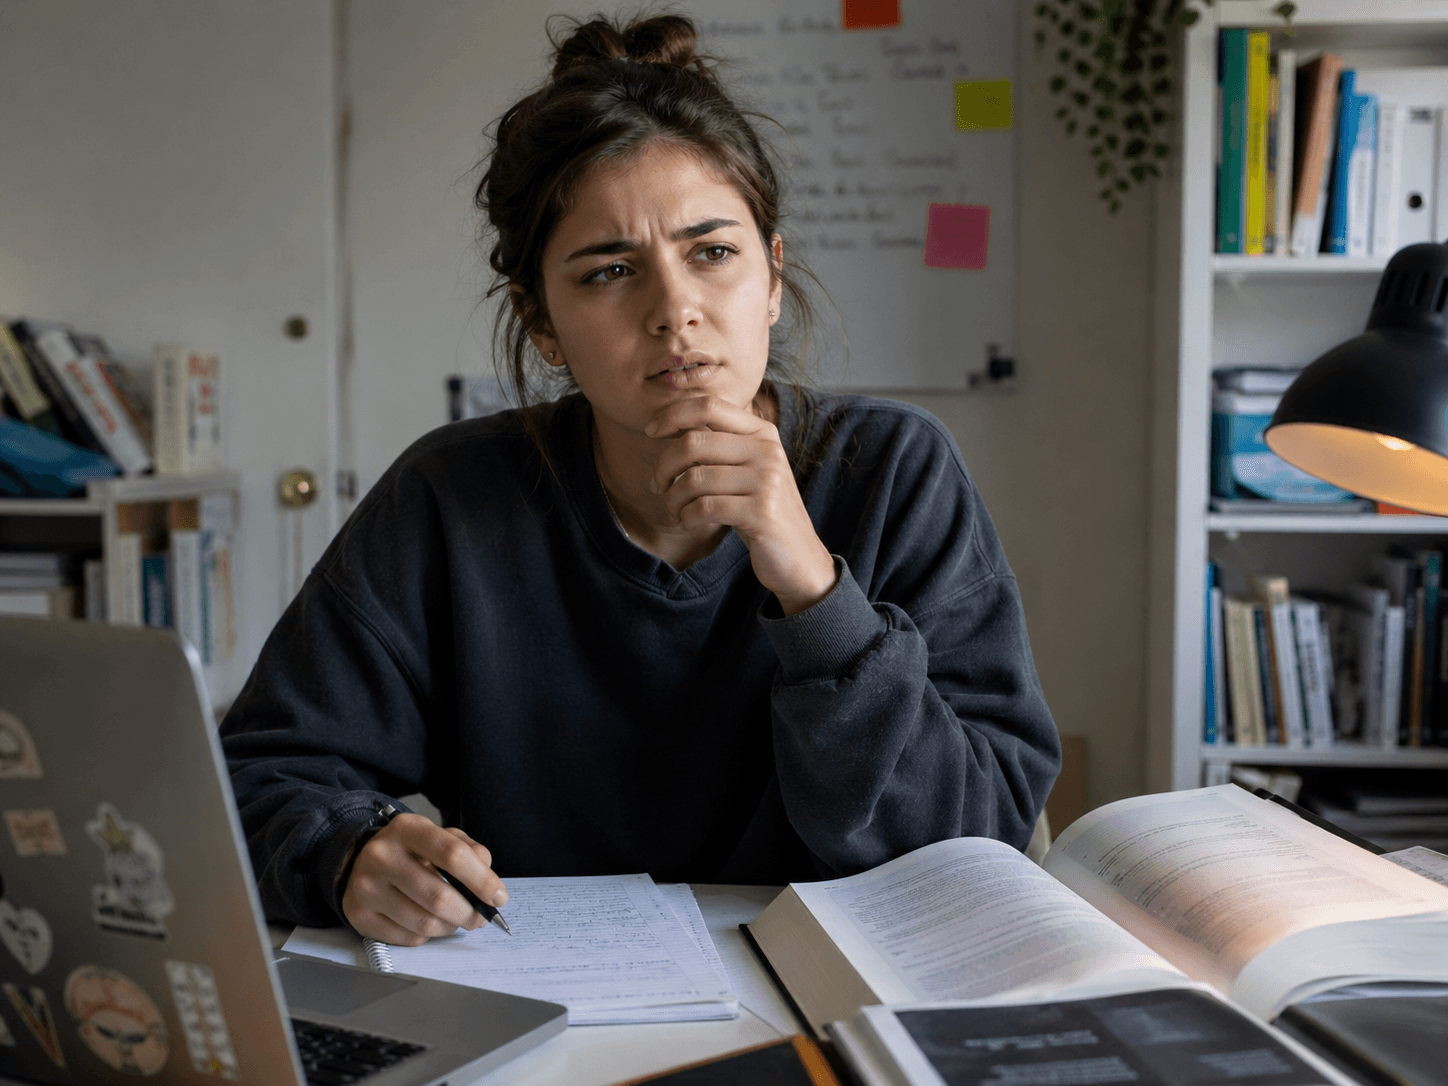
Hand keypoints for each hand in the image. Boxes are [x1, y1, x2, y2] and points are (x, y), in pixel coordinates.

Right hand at [341, 814, 507, 944]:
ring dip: (450, 927)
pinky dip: (427, 935)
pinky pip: (408, 937)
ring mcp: (366, 887)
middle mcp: (382, 856)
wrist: (360, 862)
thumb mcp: (441, 837)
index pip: (453, 855)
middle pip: (439, 896)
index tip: (499, 897)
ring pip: (425, 923)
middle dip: (469, 912)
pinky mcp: (359, 916)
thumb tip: (491, 887)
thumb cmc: (411, 851)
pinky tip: (427, 922)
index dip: (482, 880)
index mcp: (407, 829)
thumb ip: (471, 853)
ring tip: (455, 919)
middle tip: (479, 917)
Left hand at [646, 395, 835, 614]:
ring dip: (673, 499)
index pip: (709, 405)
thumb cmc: (760, 511)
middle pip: (693, 442)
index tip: (650, 431)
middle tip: (657, 485)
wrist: (799, 557)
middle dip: (663, 466)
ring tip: (675, 510)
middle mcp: (768, 451)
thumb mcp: (747, 469)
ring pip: (694, 479)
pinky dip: (686, 517)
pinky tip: (689, 523)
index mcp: (763, 432)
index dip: (672, 414)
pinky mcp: (762, 513)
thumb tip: (667, 425)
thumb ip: (718, 445)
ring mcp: (768, 482)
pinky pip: (704, 508)